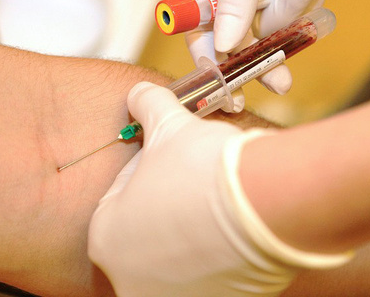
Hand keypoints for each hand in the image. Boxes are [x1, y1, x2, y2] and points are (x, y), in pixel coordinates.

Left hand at [88, 82, 351, 296]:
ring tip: (221, 208)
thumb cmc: (203, 167)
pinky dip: (222, 260)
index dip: (147, 177)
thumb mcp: (168, 126)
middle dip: (170, 210)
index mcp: (106, 237)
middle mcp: (130, 279)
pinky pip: (211, 280)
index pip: (120, 203)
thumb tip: (140, 92)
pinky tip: (239, 235)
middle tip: (197, 187)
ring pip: (180, 262)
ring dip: (195, 236)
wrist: (262, 200)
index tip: (171, 166)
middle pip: (148, 237)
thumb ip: (146, 106)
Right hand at [186, 0, 361, 109]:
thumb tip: (223, 46)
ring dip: (294, 12)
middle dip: (259, 56)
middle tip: (280, 84)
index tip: (228, 89)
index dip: (210, 59)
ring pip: (271, 26)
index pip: (200, 27)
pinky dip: (308, 0)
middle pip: (236, 37)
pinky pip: (295, 12)